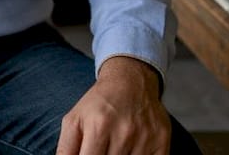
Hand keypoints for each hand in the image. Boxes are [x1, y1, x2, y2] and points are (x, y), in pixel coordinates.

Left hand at [56, 56, 170, 154]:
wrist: (131, 81)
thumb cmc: (98, 104)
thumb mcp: (74, 121)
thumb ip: (65, 149)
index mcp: (98, 126)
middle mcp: (124, 132)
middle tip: (102, 151)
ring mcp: (146, 137)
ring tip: (115, 148)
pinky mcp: (162, 140)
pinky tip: (132, 151)